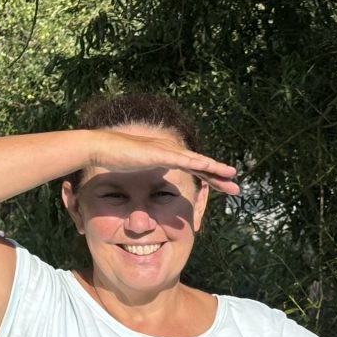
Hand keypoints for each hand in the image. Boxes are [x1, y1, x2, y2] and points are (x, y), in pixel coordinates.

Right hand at [86, 129, 240, 194]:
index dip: (210, 178)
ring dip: (215, 169)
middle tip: (237, 188)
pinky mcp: (158, 153)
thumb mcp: (139, 173)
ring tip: (232, 175)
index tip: (224, 188)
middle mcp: (170, 152)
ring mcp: (166, 151)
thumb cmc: (115, 160)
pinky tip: (210, 167)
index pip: (194, 170)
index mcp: (168, 157)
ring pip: (196, 161)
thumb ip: (148, 178)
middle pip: (200, 166)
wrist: (100, 149)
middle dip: (219, 176)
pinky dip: (197, 163)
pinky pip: (182, 159)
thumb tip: (154, 188)